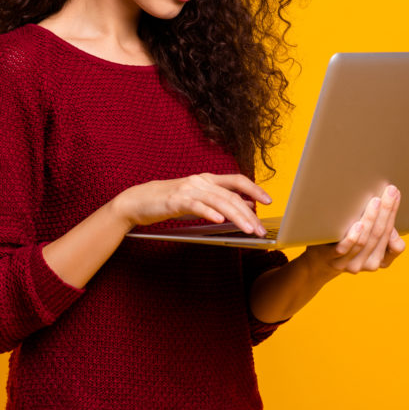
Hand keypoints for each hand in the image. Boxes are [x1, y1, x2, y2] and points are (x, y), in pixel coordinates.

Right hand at [112, 173, 271, 236]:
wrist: (138, 200)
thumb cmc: (170, 201)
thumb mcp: (199, 198)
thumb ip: (220, 199)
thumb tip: (247, 205)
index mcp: (208, 179)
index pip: (237, 180)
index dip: (255, 189)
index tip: (269, 200)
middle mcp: (201, 181)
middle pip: (231, 195)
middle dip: (249, 213)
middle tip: (260, 230)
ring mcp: (189, 189)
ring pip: (219, 201)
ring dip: (236, 217)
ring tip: (248, 230)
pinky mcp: (176, 201)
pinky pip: (197, 206)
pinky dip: (210, 213)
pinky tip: (220, 222)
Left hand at [304, 184, 405, 274]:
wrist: (319, 262)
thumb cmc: (348, 243)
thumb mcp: (369, 241)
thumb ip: (383, 233)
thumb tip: (392, 224)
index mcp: (380, 260)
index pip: (393, 240)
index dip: (394, 215)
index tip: (395, 194)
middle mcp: (367, 265)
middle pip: (379, 235)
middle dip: (386, 212)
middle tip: (390, 191)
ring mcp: (349, 263)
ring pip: (364, 241)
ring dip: (371, 219)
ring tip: (376, 201)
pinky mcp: (331, 258)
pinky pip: (344, 249)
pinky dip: (353, 237)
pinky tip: (358, 224)